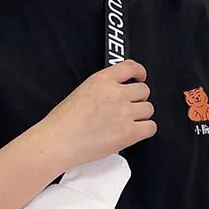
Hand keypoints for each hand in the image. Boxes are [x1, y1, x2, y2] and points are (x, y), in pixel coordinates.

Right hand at [39, 59, 155, 172]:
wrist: (58, 141)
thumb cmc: (63, 122)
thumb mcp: (82, 91)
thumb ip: (103, 88)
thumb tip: (120, 93)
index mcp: (102, 80)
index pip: (131, 67)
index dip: (140, 73)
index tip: (140, 77)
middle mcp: (115, 93)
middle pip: (144, 90)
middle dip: (138, 99)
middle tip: (129, 108)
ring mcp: (123, 113)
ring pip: (149, 109)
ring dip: (141, 116)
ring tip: (128, 122)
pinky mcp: (128, 133)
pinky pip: (150, 127)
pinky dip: (145, 130)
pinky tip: (134, 132)